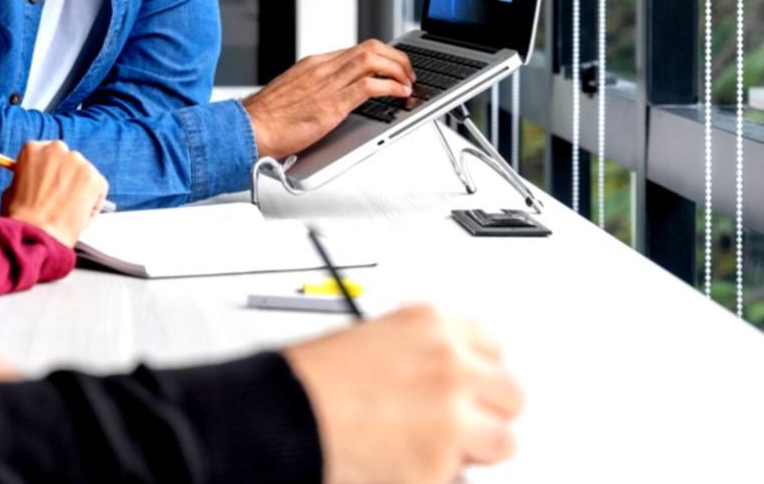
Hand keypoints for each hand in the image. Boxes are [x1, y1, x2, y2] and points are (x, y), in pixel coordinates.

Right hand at [0, 139, 108, 247]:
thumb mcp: (12, 190)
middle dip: (66, 176)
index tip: (49, 182)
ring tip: (68, 209)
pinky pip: (98, 189)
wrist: (36, 235)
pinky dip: (93, 201)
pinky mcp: (95, 178)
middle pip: (67, 159)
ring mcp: (78, 162)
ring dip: (79, 188)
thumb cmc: (21, 217)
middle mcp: (57, 149)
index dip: (49, 170)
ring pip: (84, 173)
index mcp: (33, 149)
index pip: (46, 153)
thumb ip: (27, 179)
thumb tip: (37, 181)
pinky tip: (79, 214)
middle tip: (60, 197)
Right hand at [242, 39, 415, 157]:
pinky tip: (399, 95)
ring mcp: (327, 84)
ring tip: (408, 84)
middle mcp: (322, 67)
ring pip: (374, 59)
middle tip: (408, 74)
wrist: (249, 128)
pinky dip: (391, 87)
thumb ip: (316, 90)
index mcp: (314, 64)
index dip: (383, 56)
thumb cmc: (267, 118)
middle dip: (397, 58)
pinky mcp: (332, 104)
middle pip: (370, 47)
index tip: (394, 68)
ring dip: (399, 70)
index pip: (357, 49)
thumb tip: (336, 98)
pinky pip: (370, 85)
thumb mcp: (295, 94)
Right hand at [282, 305, 522, 483]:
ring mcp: (452, 417)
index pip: (492, 348)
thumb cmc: (313, 380)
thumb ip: (423, 354)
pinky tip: (404, 462)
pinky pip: (462, 476)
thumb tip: (454, 380)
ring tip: (430, 447)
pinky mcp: (442, 465)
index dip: (475, 373)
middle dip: (485, 411)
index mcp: (433, 325)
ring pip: (503, 441)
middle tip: (453, 422)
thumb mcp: (373, 340)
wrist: (284, 416)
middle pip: (510, 394)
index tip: (465, 385)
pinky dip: (439, 475)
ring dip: (474, 448)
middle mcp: (451, 365)